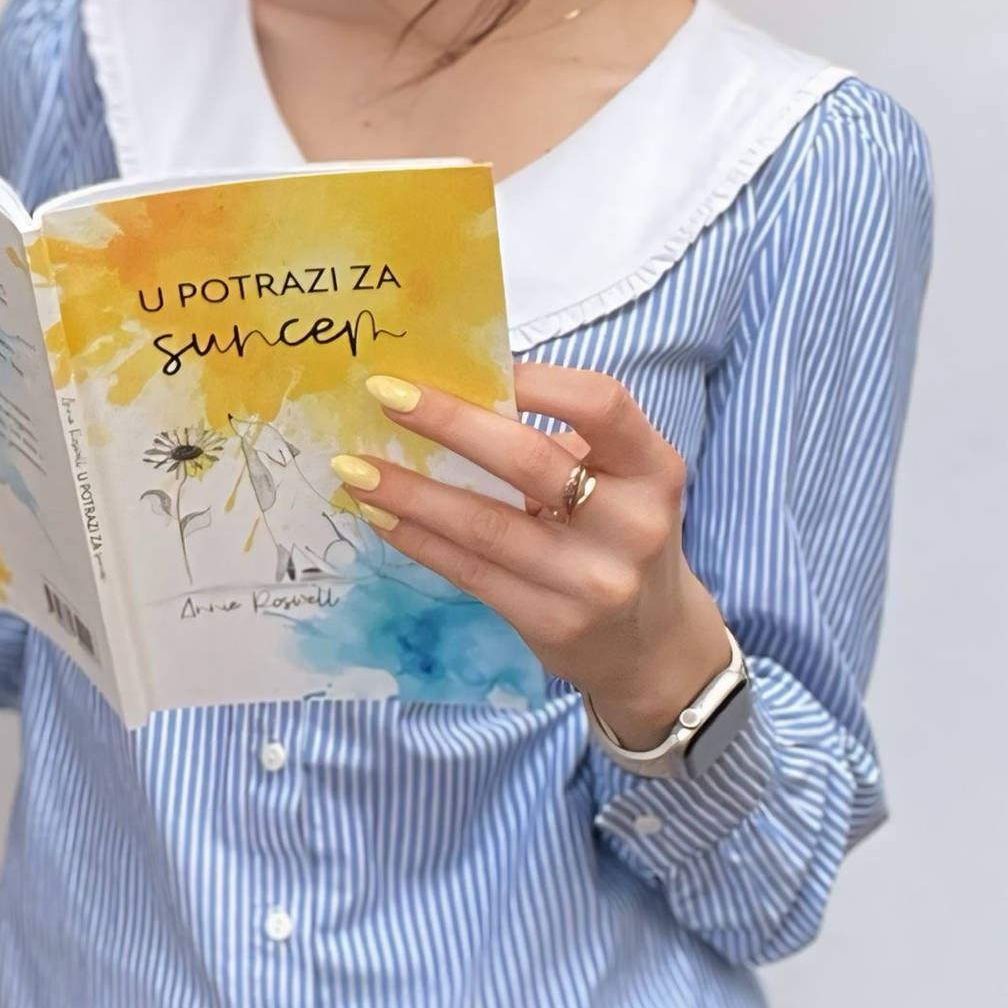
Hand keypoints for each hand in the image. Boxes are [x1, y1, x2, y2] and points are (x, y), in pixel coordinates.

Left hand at [330, 362, 733, 744]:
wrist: (650, 644)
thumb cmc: (618, 537)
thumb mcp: (617, 482)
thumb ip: (556, 442)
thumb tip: (453, 391)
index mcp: (653, 468)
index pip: (601, 404)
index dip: (535, 379)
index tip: (470, 362)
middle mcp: (631, 523)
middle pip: (529, 461)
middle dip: (449, 422)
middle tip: (385, 393)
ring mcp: (592, 580)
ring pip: (484, 525)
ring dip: (410, 491)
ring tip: (354, 465)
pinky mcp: (552, 623)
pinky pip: (469, 571)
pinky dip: (417, 538)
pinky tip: (380, 514)